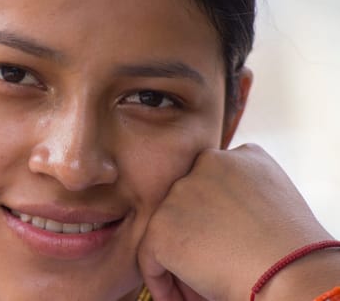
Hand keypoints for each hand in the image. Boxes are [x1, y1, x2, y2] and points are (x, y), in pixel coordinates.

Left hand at [138, 144, 333, 299]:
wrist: (291, 272)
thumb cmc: (292, 249)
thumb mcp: (274, 200)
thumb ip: (240, 193)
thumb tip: (213, 220)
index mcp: (239, 156)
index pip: (212, 181)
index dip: (211, 216)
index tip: (220, 242)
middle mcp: (206, 164)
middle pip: (186, 202)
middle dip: (193, 235)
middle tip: (207, 265)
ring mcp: (180, 192)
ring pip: (167, 228)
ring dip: (178, 258)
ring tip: (196, 288)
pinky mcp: (161, 224)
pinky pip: (149, 255)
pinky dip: (160, 280)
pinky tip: (176, 298)